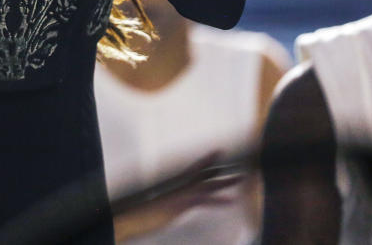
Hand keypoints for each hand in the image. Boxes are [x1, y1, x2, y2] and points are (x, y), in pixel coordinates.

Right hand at [114, 152, 244, 237]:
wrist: (130, 218)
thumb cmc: (140, 216)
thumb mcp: (157, 209)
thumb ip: (166, 204)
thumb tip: (172, 205)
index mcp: (173, 187)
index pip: (192, 171)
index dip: (206, 162)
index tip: (219, 152)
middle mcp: (177, 187)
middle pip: (202, 174)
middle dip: (219, 168)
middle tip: (236, 162)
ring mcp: (179, 194)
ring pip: (206, 184)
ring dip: (225, 181)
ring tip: (240, 178)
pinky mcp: (180, 203)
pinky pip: (202, 199)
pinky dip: (217, 200)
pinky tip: (231, 200)